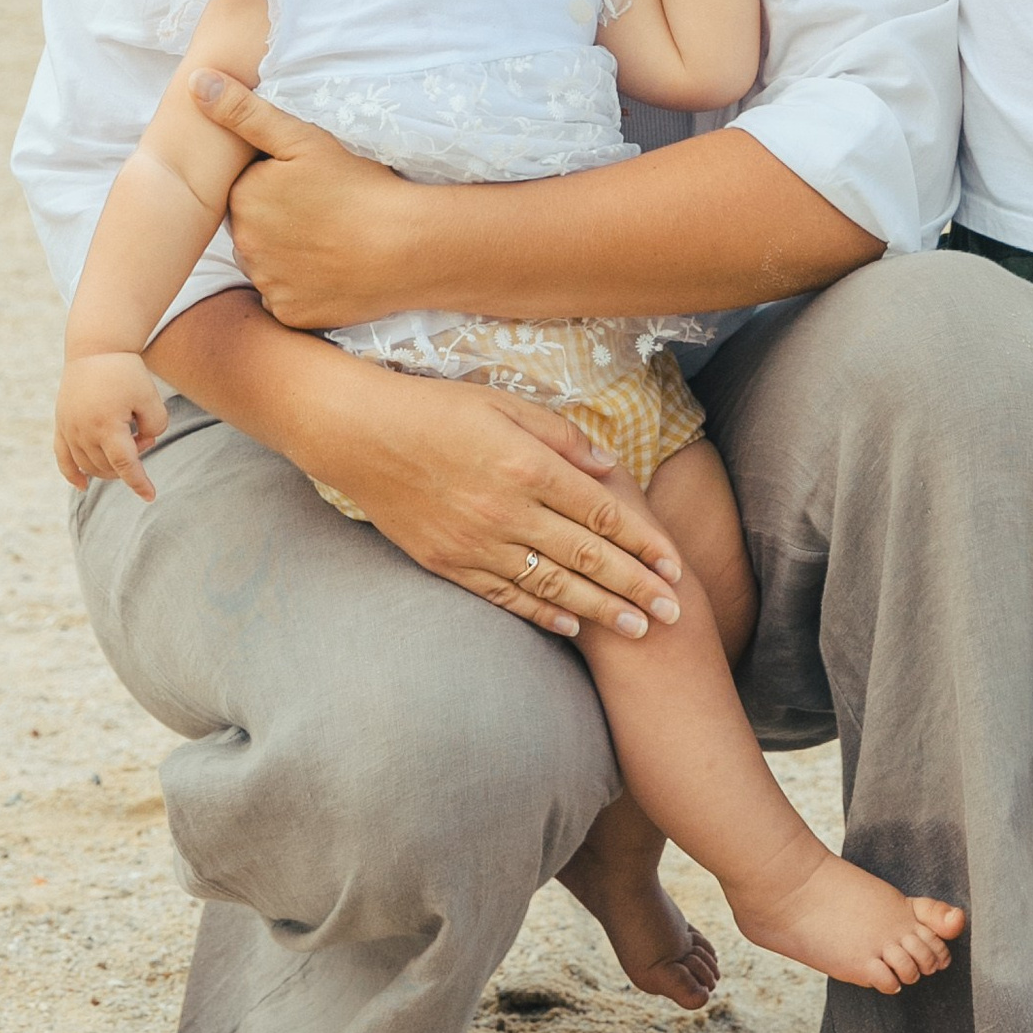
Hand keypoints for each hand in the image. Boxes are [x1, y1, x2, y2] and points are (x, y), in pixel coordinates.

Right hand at [55, 351, 171, 500]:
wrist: (94, 348)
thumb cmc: (125, 371)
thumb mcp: (150, 396)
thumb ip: (155, 426)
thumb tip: (142, 444)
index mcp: (106, 425)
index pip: (124, 465)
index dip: (138, 482)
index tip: (150, 496)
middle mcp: (83, 432)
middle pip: (109, 465)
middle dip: (130, 460)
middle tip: (144, 435)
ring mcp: (69, 430)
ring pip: (89, 465)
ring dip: (111, 462)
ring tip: (127, 436)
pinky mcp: (61, 425)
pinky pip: (63, 459)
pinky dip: (73, 474)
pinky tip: (83, 486)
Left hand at [190, 78, 428, 330]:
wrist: (405, 247)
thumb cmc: (357, 187)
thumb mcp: (302, 138)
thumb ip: (244, 112)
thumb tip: (195, 82)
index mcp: (242, 200)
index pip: (246, 190)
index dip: (277, 184)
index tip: (310, 182)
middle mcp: (244, 247)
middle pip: (253, 228)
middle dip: (278, 219)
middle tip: (324, 210)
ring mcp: (266, 285)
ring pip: (268, 264)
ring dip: (288, 254)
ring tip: (332, 239)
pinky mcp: (289, 314)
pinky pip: (286, 297)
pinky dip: (304, 286)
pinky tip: (333, 269)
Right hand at [327, 372, 687, 641]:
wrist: (358, 434)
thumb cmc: (434, 407)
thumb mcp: (503, 402)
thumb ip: (559, 435)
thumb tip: (606, 465)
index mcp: (527, 465)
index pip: (601, 512)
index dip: (642, 542)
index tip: (674, 565)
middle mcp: (508, 511)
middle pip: (587, 557)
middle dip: (636, 587)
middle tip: (674, 613)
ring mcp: (477, 543)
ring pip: (552, 586)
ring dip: (600, 610)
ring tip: (638, 630)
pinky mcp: (449, 563)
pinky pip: (505, 596)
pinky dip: (542, 614)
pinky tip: (571, 627)